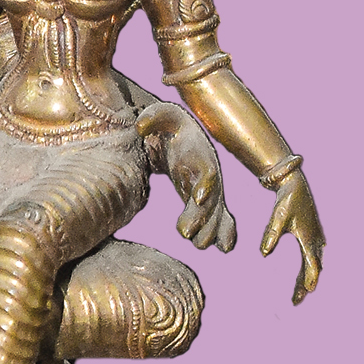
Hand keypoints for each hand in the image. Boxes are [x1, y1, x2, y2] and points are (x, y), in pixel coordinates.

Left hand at [138, 102, 237, 251]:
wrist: (183, 136)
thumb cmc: (170, 125)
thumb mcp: (161, 116)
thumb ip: (152, 118)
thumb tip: (139, 126)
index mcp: (200, 154)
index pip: (206, 170)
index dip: (204, 184)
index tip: (197, 199)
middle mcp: (211, 174)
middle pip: (211, 199)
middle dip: (201, 217)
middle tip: (185, 234)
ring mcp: (211, 189)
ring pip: (215, 214)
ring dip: (209, 230)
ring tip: (197, 244)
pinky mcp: (207, 201)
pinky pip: (221, 219)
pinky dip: (225, 233)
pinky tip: (225, 248)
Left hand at [262, 170, 324, 303]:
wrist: (294, 184)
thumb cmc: (286, 200)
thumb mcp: (278, 216)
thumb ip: (271, 234)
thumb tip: (263, 254)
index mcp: (309, 237)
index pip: (312, 264)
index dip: (309, 279)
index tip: (306, 292)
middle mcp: (316, 239)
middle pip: (314, 268)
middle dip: (305, 284)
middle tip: (295, 301)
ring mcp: (317, 237)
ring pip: (314, 263)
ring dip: (306, 278)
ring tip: (297, 294)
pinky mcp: (313, 235)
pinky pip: (312, 257)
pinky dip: (307, 269)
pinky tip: (300, 277)